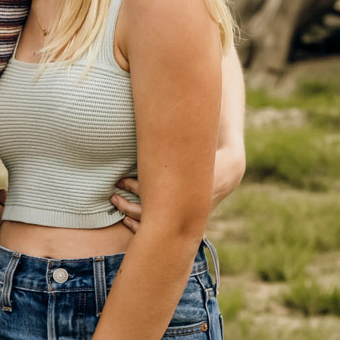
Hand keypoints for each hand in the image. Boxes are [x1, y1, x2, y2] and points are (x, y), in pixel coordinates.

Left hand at [111, 147, 243, 232]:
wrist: (227, 173)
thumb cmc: (206, 155)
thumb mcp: (195, 144)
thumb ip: (176, 134)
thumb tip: (162, 111)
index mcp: (182, 189)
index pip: (152, 194)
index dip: (134, 187)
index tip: (120, 180)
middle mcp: (181, 206)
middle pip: (148, 213)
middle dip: (127, 206)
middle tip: (113, 195)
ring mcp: (181, 215)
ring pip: (150, 223)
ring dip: (130, 214)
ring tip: (115, 201)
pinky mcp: (179, 218)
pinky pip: (156, 229)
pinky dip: (140, 225)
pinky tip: (126, 219)